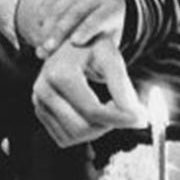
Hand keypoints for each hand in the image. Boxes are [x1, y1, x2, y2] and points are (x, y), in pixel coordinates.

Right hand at [17, 0, 124, 57]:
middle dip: (59, 32)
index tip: (74, 42)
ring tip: (41, 50)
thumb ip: (102, 59)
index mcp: (113, 8)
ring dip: (47, 29)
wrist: (95, 8)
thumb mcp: (107, 46)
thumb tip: (94, 76)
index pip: (100, 17)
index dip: (88, 28)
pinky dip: (42, 15)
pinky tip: (41, 33)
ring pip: (59, 6)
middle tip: (46, 51)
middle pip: (76, 11)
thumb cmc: (101, 35)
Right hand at [32, 36, 147, 147]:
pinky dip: (85, 131)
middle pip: (82, 128)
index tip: (142, 119)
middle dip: (109, 123)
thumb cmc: (95, 48)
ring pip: (73, 137)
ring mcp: (38, 102)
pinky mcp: (40, 111)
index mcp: (59, 74)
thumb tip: (137, 118)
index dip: (121, 119)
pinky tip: (95, 113)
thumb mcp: (112, 59)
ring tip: (109, 106)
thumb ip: (123, 88)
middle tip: (125, 108)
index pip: (93, 111)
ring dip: (98, 128)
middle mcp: (42, 89)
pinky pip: (65, 138)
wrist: (72, 41)